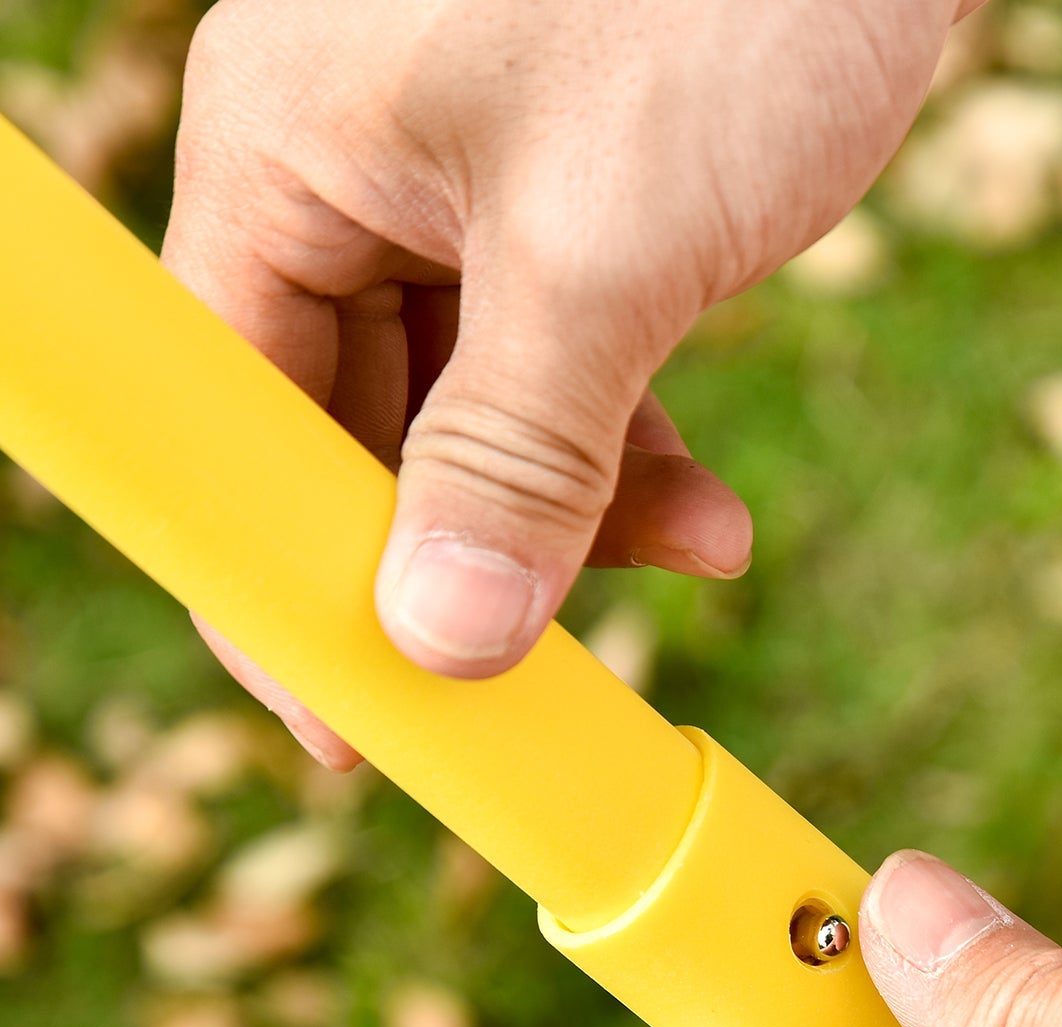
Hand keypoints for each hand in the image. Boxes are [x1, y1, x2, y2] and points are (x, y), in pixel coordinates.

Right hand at [164, 0, 975, 765]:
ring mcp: (464, 192)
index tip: (357, 723)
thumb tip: (448, 637)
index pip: (233, 418)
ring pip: (477, 418)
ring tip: (697, 554)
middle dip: (467, 555)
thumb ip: (520, 453)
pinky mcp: (570, 208)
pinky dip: (629, 449)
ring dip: (580, 512)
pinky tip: (712, 511)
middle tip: (541, 677)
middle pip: (356, 432)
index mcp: (288, 150)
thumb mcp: (608, 245)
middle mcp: (353, 174)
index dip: (283, 584)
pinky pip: (563, 371)